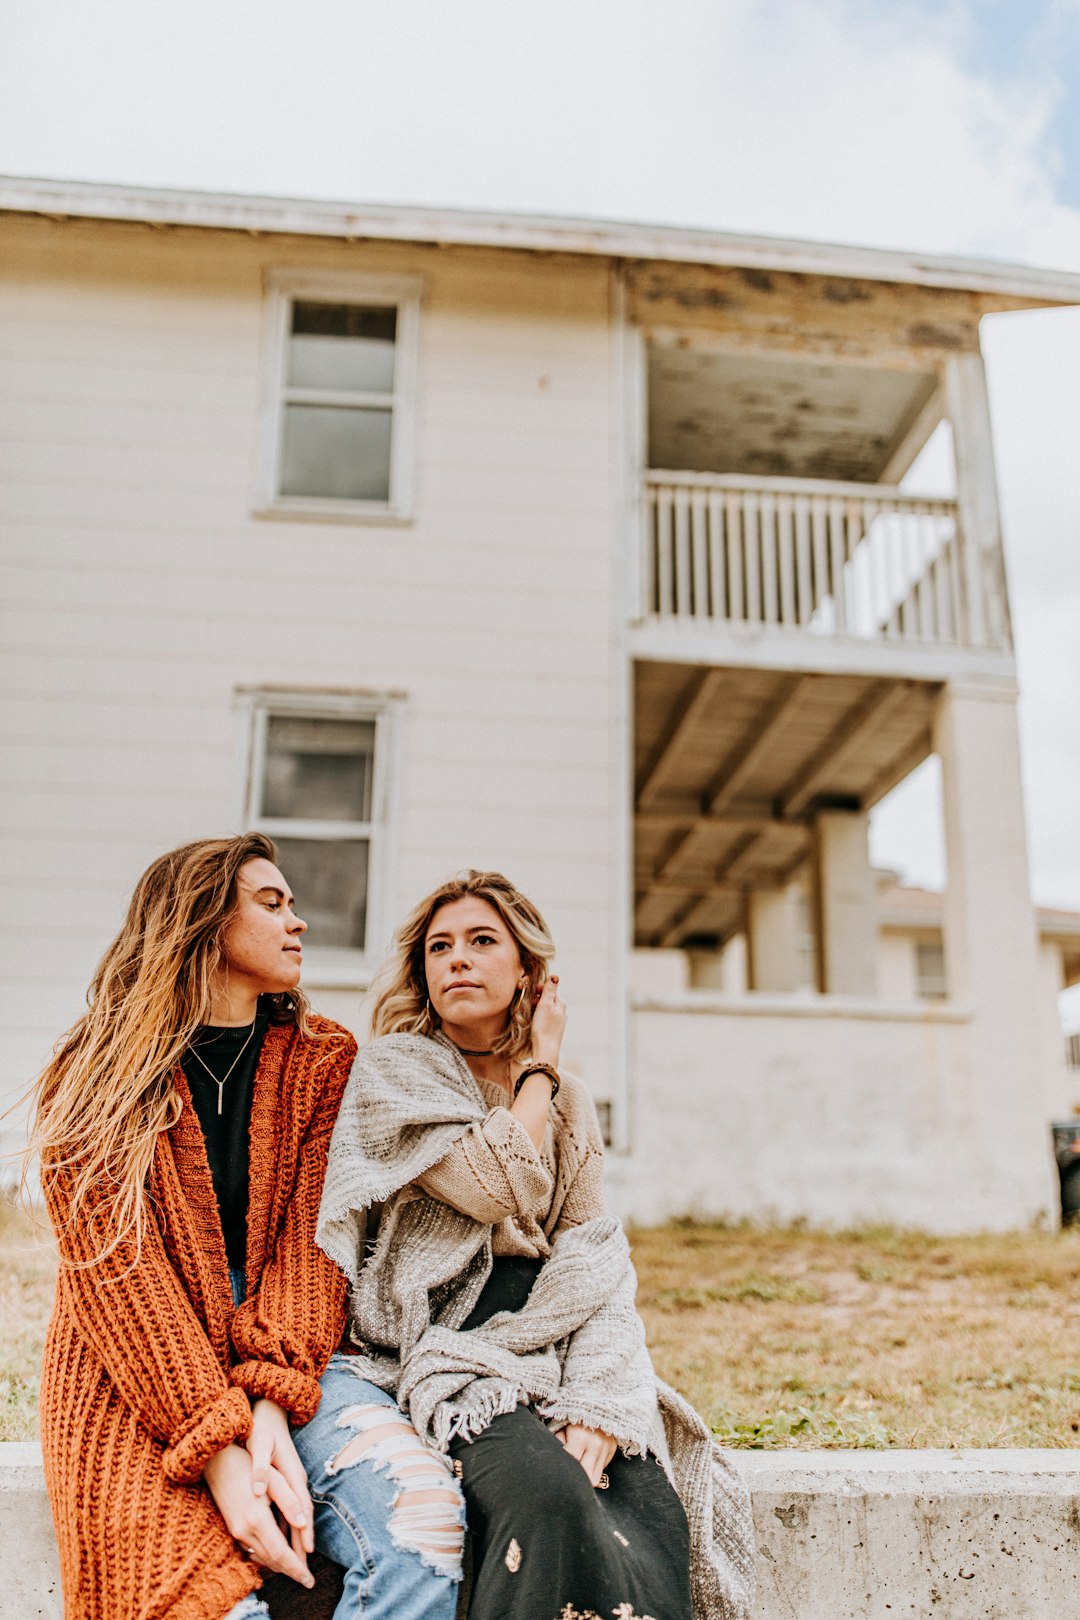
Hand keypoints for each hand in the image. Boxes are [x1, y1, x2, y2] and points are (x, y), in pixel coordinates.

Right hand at [203, 1441, 313, 1585]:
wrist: (217, 1463)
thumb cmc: (249, 1465)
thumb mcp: (273, 1479)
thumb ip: (289, 1502)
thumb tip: (304, 1523)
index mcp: (257, 1519)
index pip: (280, 1553)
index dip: (296, 1568)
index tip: (309, 1580)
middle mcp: (244, 1530)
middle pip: (272, 1560)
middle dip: (291, 1571)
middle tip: (307, 1580)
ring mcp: (236, 1531)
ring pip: (262, 1557)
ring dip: (280, 1565)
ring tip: (297, 1568)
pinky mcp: (233, 1529)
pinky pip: (253, 1550)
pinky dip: (268, 1556)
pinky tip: (279, 1554)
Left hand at [246, 1399, 313, 1557]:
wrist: (269, 1412)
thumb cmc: (262, 1429)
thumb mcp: (259, 1444)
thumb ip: (260, 1468)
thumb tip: (259, 1490)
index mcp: (292, 1475)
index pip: (300, 1511)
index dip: (302, 1534)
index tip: (305, 1557)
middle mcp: (296, 1481)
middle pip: (302, 1519)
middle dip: (302, 1546)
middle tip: (305, 1574)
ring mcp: (293, 1482)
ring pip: (297, 1518)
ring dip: (297, 1541)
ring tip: (297, 1565)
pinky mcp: (286, 1482)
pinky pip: (290, 1512)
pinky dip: (289, 1529)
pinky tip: (284, 1541)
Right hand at [529, 974, 565, 1066]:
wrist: (545, 1049)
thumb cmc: (544, 1026)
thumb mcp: (545, 1004)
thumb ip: (549, 990)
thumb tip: (555, 975)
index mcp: (561, 1003)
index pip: (549, 989)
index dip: (538, 989)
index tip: (527, 990)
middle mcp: (561, 1011)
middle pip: (547, 999)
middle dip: (536, 998)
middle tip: (526, 1002)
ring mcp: (557, 1021)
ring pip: (544, 1009)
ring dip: (535, 1008)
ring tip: (527, 1012)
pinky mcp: (552, 1029)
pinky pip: (543, 1018)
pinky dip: (537, 1016)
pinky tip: (531, 1021)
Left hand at [556, 1423, 616, 1486]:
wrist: (594, 1404)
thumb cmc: (573, 1418)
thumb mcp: (561, 1429)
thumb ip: (559, 1446)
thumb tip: (556, 1463)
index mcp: (579, 1439)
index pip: (571, 1466)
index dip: (564, 1471)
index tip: (559, 1472)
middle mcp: (595, 1445)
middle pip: (586, 1478)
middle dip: (577, 1478)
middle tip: (569, 1475)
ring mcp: (606, 1447)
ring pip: (595, 1479)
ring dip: (586, 1477)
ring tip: (578, 1469)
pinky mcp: (612, 1448)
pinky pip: (602, 1469)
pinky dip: (593, 1469)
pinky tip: (587, 1459)